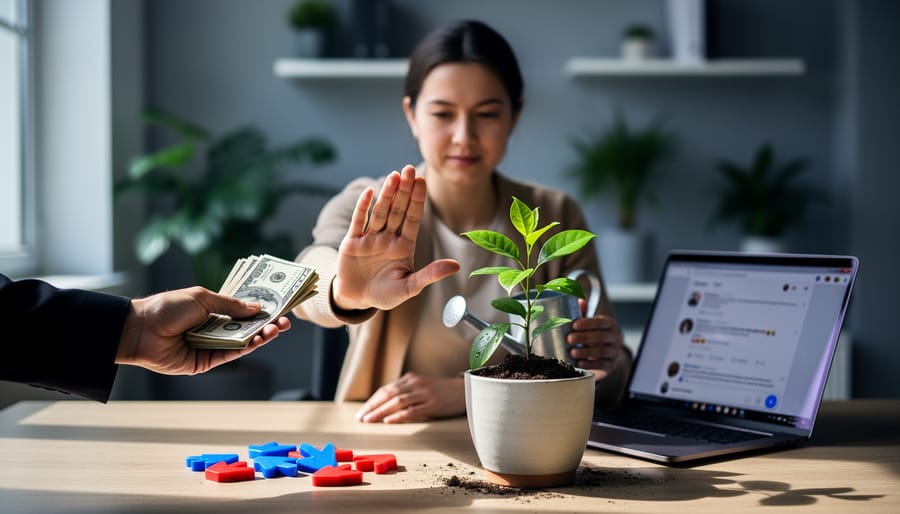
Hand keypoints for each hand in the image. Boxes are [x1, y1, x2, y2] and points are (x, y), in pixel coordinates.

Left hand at [115, 286, 290, 374]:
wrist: (140, 329)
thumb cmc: (167, 308)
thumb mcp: (202, 298)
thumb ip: (230, 305)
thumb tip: (256, 309)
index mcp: (211, 311)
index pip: (241, 311)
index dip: (260, 310)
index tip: (278, 307)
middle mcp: (212, 329)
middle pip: (245, 328)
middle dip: (266, 325)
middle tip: (285, 321)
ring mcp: (210, 346)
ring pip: (241, 343)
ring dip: (261, 336)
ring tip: (277, 329)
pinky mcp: (205, 362)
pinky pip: (230, 354)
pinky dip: (247, 348)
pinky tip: (260, 339)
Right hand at [332, 164, 459, 310]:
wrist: (357, 300)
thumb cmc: (385, 294)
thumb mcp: (410, 287)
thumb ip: (430, 274)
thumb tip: (456, 266)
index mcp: (404, 246)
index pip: (412, 218)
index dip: (417, 200)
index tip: (422, 181)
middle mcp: (388, 238)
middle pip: (397, 210)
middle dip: (403, 190)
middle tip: (409, 169)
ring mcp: (370, 238)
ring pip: (380, 212)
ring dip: (386, 194)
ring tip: (393, 176)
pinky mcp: (353, 242)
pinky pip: (358, 221)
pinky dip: (363, 207)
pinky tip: (370, 192)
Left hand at [355, 372, 465, 422]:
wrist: (464, 390)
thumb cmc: (441, 392)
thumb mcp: (421, 388)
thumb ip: (406, 394)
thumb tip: (385, 409)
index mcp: (410, 378)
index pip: (386, 389)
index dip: (372, 401)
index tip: (362, 412)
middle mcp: (415, 383)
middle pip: (389, 394)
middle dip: (372, 406)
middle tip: (360, 418)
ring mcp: (424, 392)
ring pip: (398, 401)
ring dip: (381, 411)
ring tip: (369, 420)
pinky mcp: (433, 403)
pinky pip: (413, 410)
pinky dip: (399, 415)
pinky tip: (389, 421)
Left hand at [566, 307, 623, 378]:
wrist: (604, 357)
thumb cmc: (594, 336)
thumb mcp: (589, 325)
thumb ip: (584, 313)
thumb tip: (579, 300)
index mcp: (610, 324)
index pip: (602, 322)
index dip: (588, 323)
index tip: (574, 325)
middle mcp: (615, 337)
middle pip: (601, 336)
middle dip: (584, 337)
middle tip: (569, 339)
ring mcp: (615, 352)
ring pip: (601, 351)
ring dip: (585, 352)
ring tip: (572, 352)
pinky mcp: (611, 365)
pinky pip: (602, 364)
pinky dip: (590, 364)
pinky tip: (579, 363)